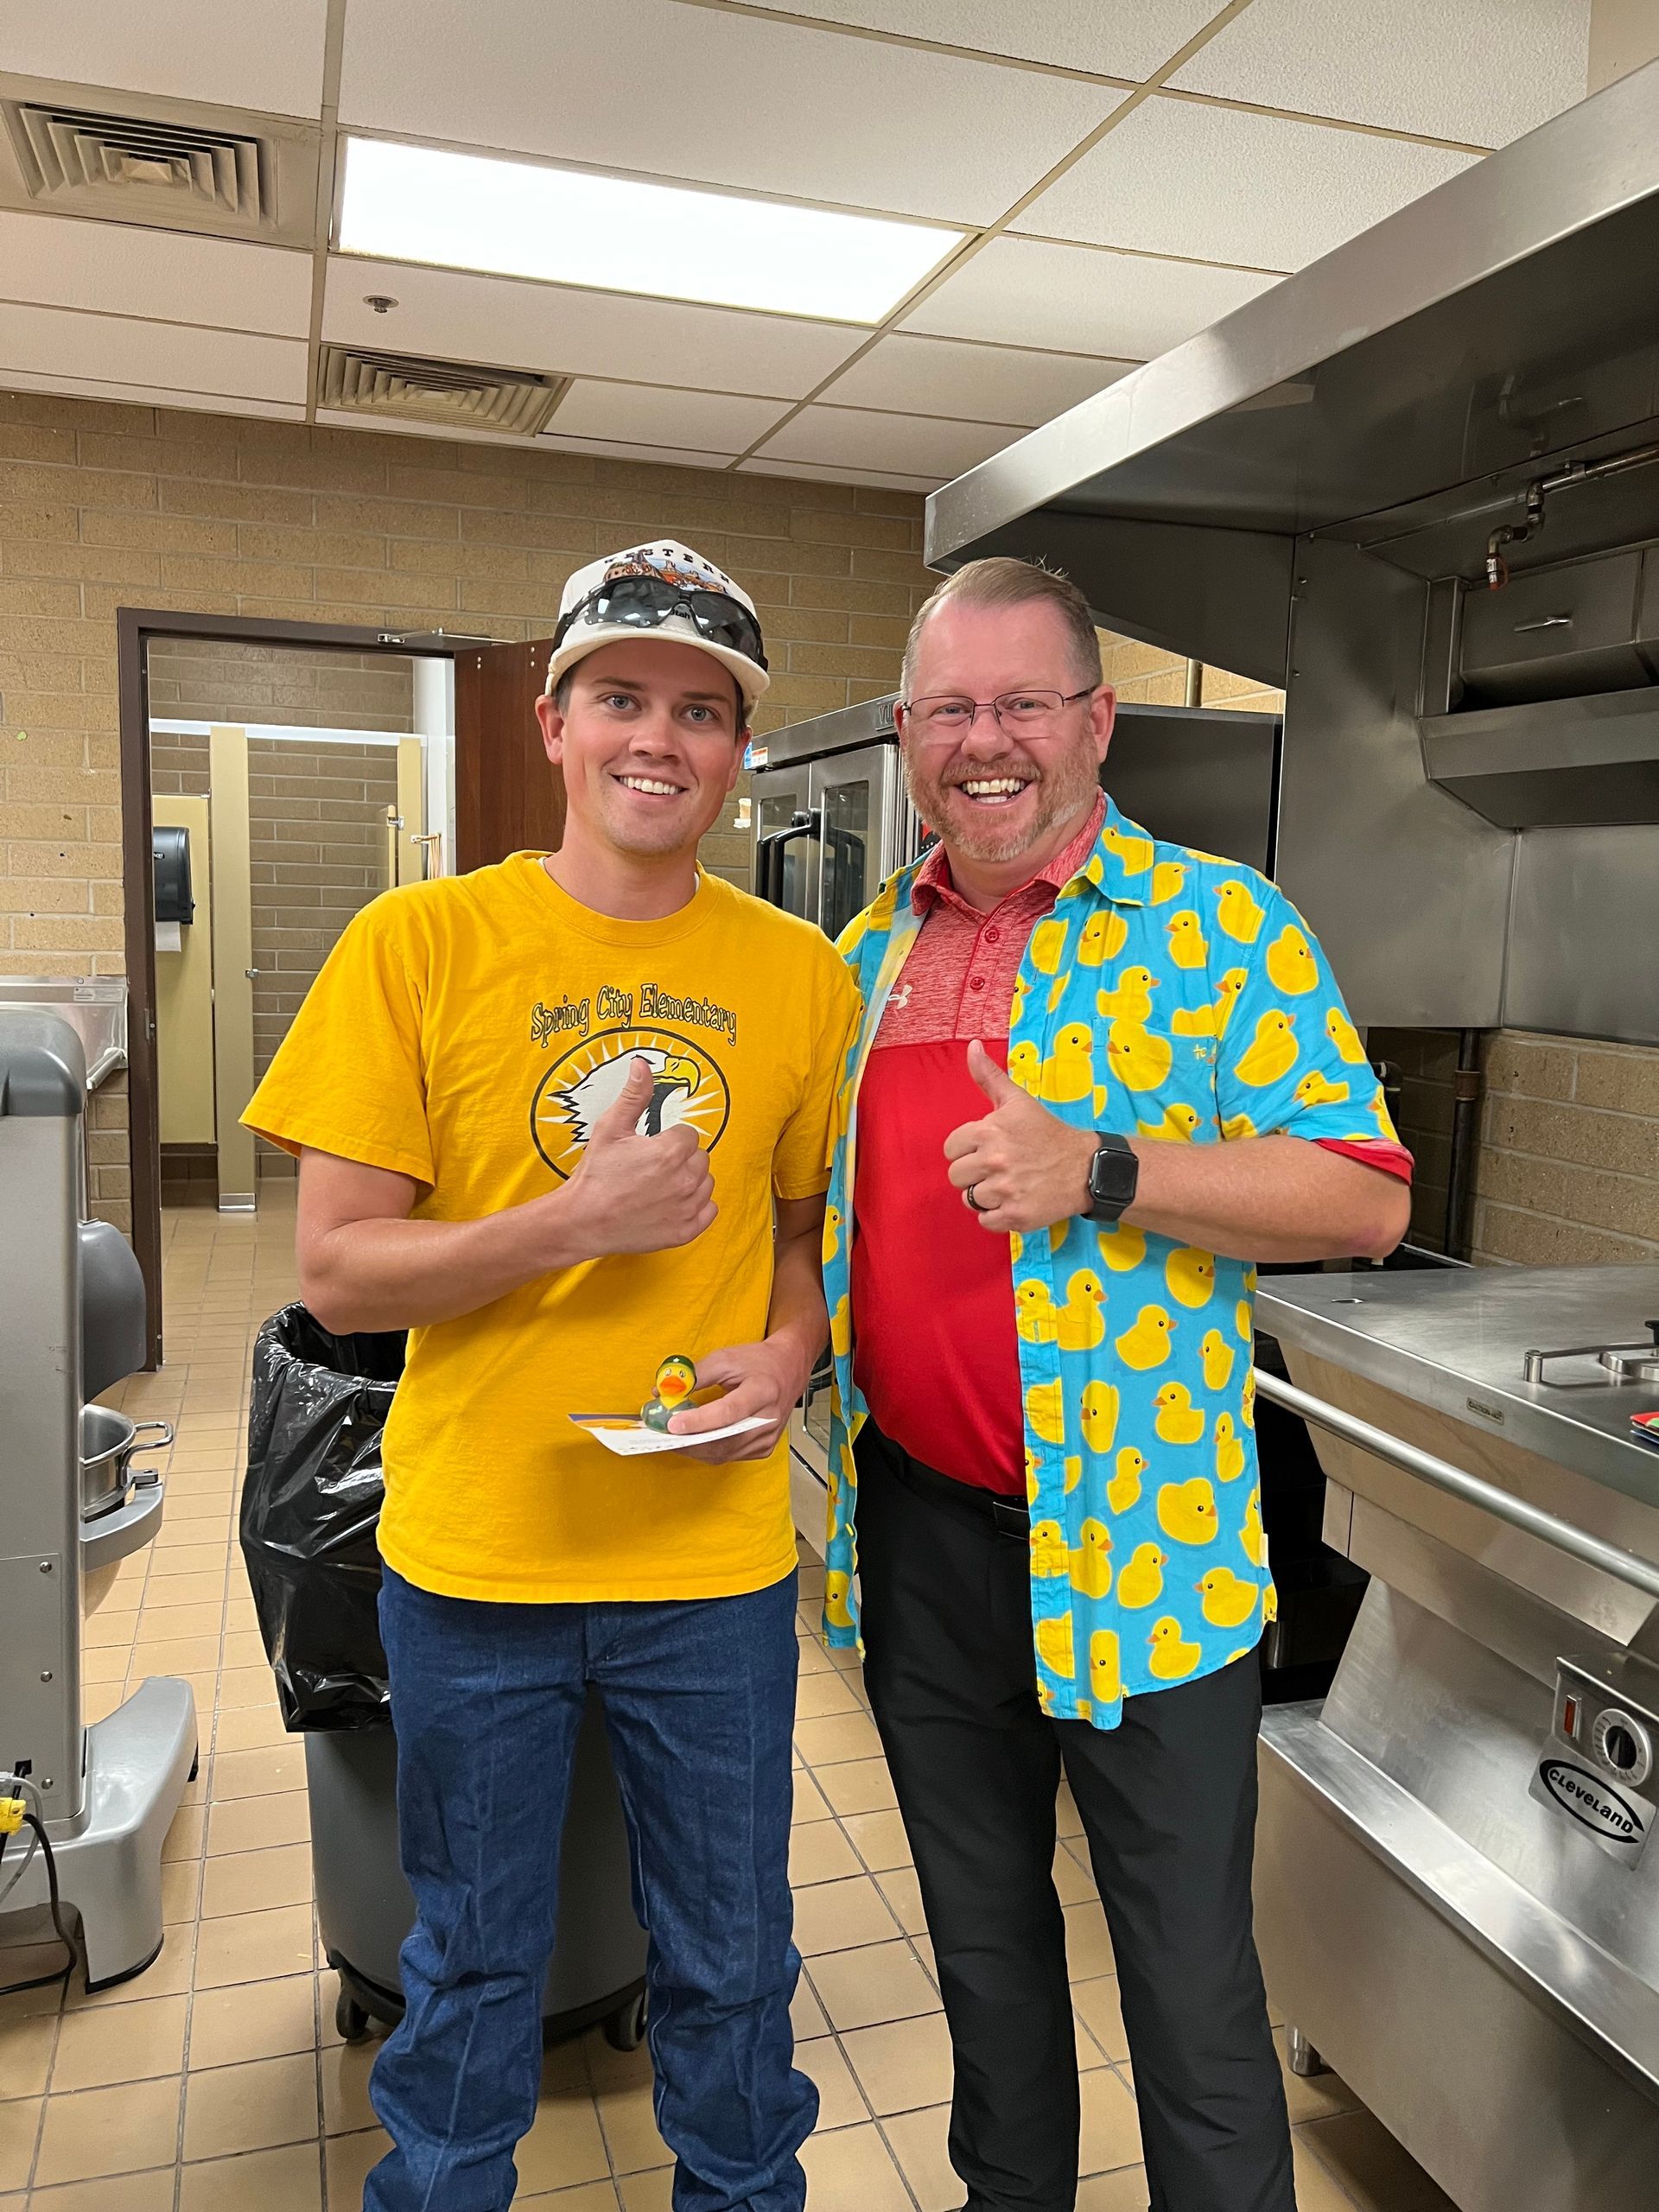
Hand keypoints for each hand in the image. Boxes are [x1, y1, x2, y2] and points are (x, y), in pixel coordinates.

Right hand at [556, 1058, 716, 1256]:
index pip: (688, 1134)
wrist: (582, 1221)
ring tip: (659, 1186)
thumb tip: (642, 1065)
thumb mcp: (610, 1128)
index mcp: (671, 1151)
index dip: (668, 1139)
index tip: (650, 1149)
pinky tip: (672, 1204)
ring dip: (689, 1181)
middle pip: (700, 1157)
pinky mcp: (686, 1231)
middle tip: (652, 1168)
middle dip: (681, 1158)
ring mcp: (687, 1208)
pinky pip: (709, 1210)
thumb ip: (634, 1095)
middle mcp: (685, 1179)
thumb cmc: (595, 1176)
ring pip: (706, 1182)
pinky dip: (696, 1207)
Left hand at [666, 1338, 807, 1462]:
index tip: (673, 1424)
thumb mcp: (726, 1359)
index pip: (728, 1412)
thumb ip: (695, 1375)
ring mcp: (768, 1437)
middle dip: (689, 1441)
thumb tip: (665, 1392)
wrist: (788, 1369)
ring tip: (671, 1439)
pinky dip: (707, 1452)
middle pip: (724, 1439)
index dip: (699, 1421)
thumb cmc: (758, 1361)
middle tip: (663, 1436)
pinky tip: (693, 1441)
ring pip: (724, 1453)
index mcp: (763, 1391)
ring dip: (694, 1449)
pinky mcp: (764, 1448)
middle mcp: (769, 1418)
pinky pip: (729, 1456)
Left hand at [943, 1039, 1099, 1235]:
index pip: (951, 1148)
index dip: (968, 1149)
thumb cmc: (1048, 1133)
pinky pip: (985, 1221)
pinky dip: (997, 1216)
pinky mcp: (1015, 1216)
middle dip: (974, 1174)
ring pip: (970, 1199)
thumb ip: (989, 1077)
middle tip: (1001, 1168)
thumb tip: (971, 1047)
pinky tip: (1015, 1201)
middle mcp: (995, 1160)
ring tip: (1010, 1184)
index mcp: (989, 1130)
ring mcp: (1005, 1191)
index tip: (990, 1149)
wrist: (1086, 1168)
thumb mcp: (1018, 1101)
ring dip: (986, 1195)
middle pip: (956, 1176)